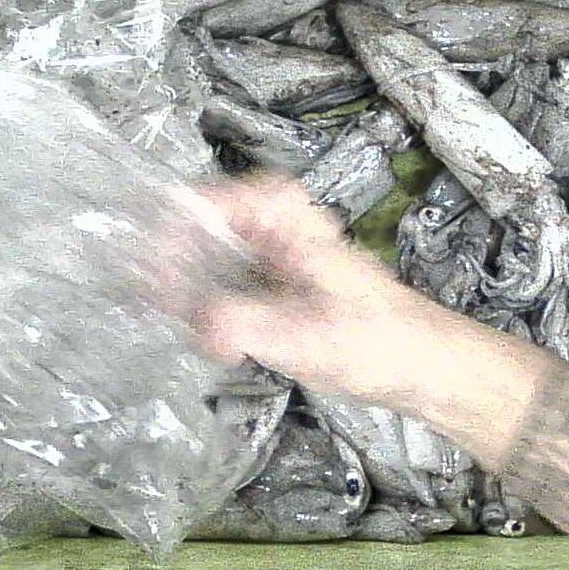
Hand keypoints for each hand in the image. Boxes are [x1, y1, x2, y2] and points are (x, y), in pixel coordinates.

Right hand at [176, 176, 549, 466]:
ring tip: (191, 333)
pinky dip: (206, 313)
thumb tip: (198, 326)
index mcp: (279, 210)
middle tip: (159, 314)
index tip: (143, 283)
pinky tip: (216, 345)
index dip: (160, 240)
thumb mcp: (305, 336)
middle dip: (169, 273)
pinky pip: (218, 287)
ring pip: (199, 261)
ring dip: (185, 298)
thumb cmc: (379, 342)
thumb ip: (243, 324)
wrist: (425, 367)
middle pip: (189, 230)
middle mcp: (269, 220)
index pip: (194, 203)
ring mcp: (267, 251)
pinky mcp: (269, 284)